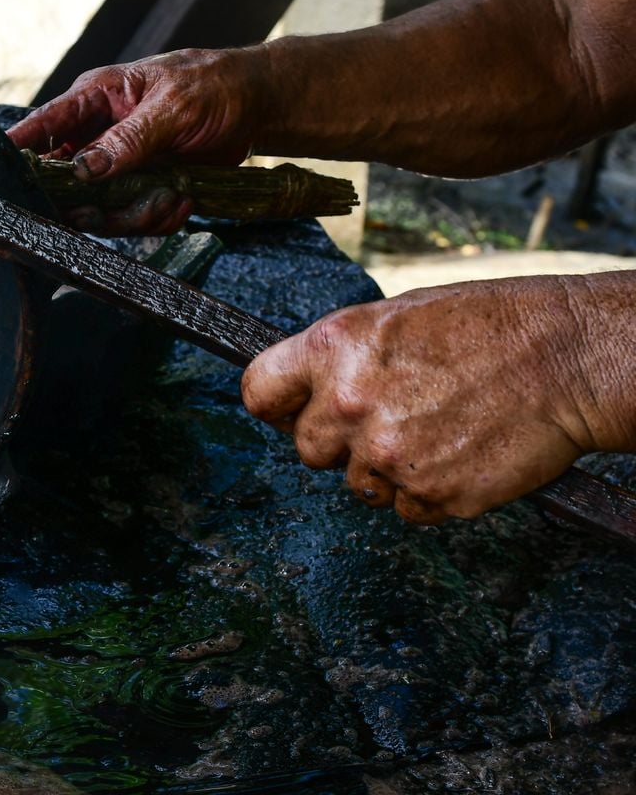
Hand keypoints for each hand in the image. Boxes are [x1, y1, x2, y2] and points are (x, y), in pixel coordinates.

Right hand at [7, 48, 264, 234]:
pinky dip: (160, 217)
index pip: (43, 126)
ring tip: (171, 196)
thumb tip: (83, 169)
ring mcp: (119, 167)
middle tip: (119, 208)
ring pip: (102, 210)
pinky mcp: (141, 189)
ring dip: (136, 213)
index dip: (20, 153)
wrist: (254, 106)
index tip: (6, 183)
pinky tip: (182, 199)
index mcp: (96, 99)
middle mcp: (99, 135)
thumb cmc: (213, 87)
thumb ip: (128, 139)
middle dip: (96, 204)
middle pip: (69, 184)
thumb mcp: (172, 109)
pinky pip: (134, 219)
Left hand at [240, 275, 635, 523]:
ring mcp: (387, 454)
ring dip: (387, 469)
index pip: (259, 393)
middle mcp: (348, 403)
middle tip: (390, 418)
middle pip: (307, 450)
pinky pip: (405, 508)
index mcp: (333, 349)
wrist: (566, 357)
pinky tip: (458, 452)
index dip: (277, 407)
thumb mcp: (393, 317)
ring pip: (357, 485)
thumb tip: (304, 391)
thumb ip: (340, 357)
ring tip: (436, 428)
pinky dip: (427, 491)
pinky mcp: (429, 494)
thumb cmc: (486, 327)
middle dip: (339, 442)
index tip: (292, 412)